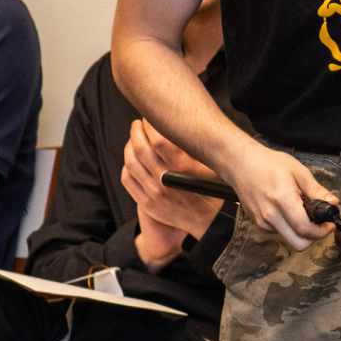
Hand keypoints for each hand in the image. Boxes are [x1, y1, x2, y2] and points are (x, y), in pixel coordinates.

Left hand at [120, 119, 223, 240]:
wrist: (210, 222)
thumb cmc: (214, 191)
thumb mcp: (211, 166)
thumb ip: (193, 148)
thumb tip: (177, 127)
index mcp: (182, 168)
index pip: (158, 140)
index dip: (150, 125)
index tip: (150, 118)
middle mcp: (165, 180)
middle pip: (140, 148)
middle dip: (136, 131)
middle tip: (138, 124)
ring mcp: (153, 193)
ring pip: (130, 162)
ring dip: (129, 146)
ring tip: (133, 139)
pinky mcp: (147, 203)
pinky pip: (128, 180)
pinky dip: (126, 165)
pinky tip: (131, 159)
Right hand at [223, 141, 336, 250]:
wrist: (241, 164)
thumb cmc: (267, 164)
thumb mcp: (298, 171)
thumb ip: (316, 189)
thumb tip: (332, 202)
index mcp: (282, 200)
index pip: (305, 229)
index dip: (322, 231)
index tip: (329, 225)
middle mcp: (270, 215)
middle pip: (298, 244)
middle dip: (314, 238)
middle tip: (320, 225)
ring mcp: (262, 222)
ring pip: (289, 240)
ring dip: (301, 233)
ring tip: (302, 213)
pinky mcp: (258, 224)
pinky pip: (279, 234)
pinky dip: (289, 228)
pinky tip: (289, 212)